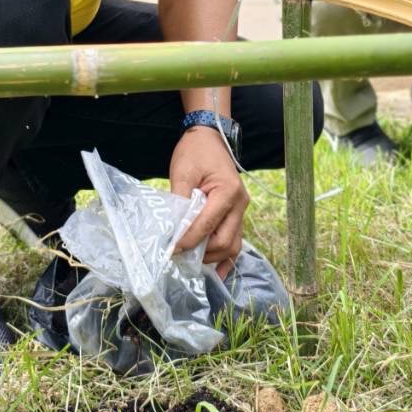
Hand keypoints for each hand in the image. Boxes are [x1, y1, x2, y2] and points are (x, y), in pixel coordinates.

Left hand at [168, 127, 248, 270]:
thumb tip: (172, 230)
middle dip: (200, 252)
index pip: (208, 224)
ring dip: (210, 256)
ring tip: (189, 259)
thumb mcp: (183, 172)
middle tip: (177, 254)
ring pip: (232, 246)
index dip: (189, 239)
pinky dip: (225, 258)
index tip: (170, 248)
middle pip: (224, 241)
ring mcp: (241, 211)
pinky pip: (235, 242)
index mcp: (228, 191)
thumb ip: (180, 202)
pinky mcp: (236, 215)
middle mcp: (240, 204)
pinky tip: (215, 273)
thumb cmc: (195, 152)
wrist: (209, 138)